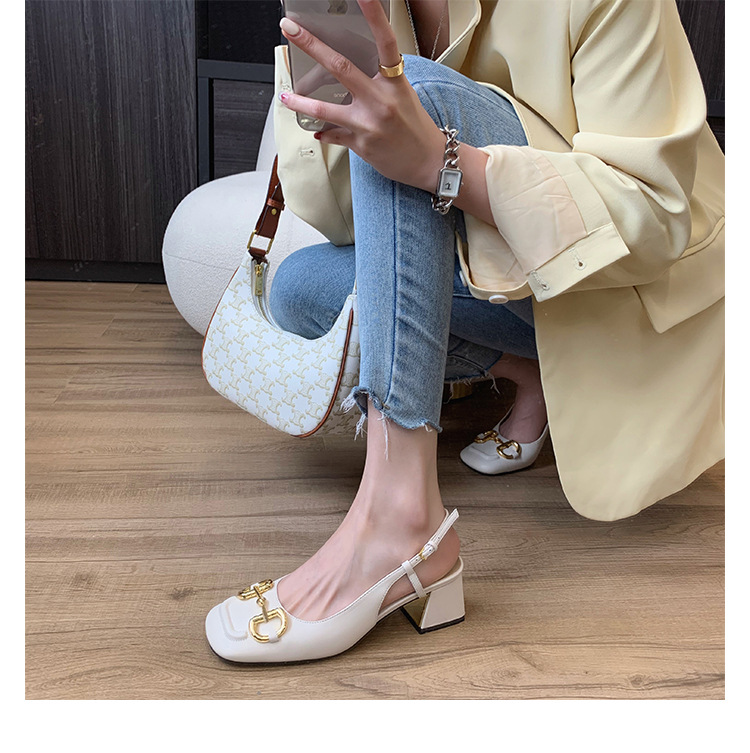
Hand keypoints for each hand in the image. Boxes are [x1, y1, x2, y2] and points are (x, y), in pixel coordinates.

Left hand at [279, 0, 445, 192]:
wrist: (428, 162)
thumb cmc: (416, 128)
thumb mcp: (402, 95)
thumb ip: (378, 81)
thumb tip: (348, 72)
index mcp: (395, 83)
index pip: (385, 42)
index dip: (374, 16)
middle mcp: (381, 101)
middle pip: (340, 67)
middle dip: (311, 45)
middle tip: (290, 29)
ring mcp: (368, 124)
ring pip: (325, 109)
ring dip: (301, 102)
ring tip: (286, 97)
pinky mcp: (361, 145)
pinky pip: (333, 135)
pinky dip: (324, 132)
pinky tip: (317, 129)